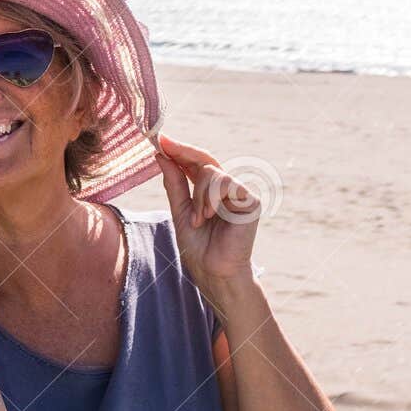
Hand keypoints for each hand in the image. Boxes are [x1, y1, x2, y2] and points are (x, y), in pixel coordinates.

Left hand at [155, 134, 260, 294]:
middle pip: (204, 159)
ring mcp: (239, 194)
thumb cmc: (198, 248)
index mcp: (209, 192)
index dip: (179, 150)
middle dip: (182, 152)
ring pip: (212, 172)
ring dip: (198, 195)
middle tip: (164, 145)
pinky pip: (225, 183)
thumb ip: (174, 184)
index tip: (160, 139)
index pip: (195, 164)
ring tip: (198, 219)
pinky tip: (208, 216)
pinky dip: (210, 198)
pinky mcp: (250, 201)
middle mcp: (226, 190)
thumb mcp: (180, 211)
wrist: (213, 272)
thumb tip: (162, 156)